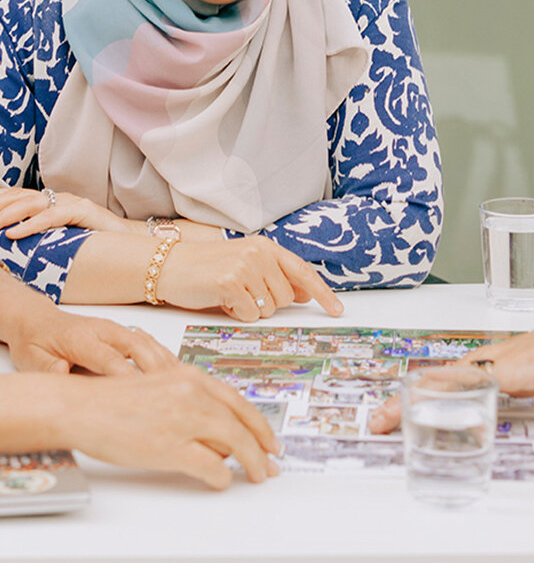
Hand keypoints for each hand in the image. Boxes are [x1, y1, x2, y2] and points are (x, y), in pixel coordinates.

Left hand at [0, 187, 129, 237]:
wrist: (135, 242)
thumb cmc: (99, 243)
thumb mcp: (64, 238)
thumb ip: (44, 237)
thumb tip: (15, 246)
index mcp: (52, 203)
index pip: (18, 197)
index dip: (1, 201)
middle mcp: (59, 198)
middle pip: (19, 196)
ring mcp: (71, 202)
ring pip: (30, 203)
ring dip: (6, 214)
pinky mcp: (83, 210)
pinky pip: (51, 216)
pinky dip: (30, 224)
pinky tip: (14, 234)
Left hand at [3, 309, 176, 375]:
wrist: (38, 320)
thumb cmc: (36, 341)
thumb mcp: (30, 359)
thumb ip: (48, 369)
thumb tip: (64, 375)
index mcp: (82, 338)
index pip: (110, 360)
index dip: (129, 378)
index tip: (144, 397)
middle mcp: (105, 330)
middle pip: (140, 348)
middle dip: (158, 370)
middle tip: (173, 392)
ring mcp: (118, 329)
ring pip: (150, 344)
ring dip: (167, 364)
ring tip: (185, 384)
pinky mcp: (125, 332)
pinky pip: (152, 343)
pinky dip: (166, 358)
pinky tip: (178, 372)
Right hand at [53, 367, 280, 487]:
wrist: (80, 407)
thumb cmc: (113, 401)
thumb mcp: (162, 388)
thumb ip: (192, 401)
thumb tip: (219, 429)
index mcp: (192, 378)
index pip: (239, 402)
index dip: (259, 423)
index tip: (270, 438)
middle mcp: (193, 395)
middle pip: (243, 423)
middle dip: (262, 446)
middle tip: (272, 462)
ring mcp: (183, 421)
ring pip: (234, 443)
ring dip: (250, 462)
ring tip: (256, 474)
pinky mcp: (170, 447)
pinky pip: (210, 466)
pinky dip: (222, 476)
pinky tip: (223, 481)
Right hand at [155, 236, 342, 320]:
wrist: (167, 266)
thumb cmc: (208, 269)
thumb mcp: (247, 266)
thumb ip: (276, 277)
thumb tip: (306, 293)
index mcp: (266, 246)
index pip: (303, 271)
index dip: (323, 293)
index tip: (337, 309)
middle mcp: (259, 254)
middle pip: (285, 298)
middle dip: (267, 303)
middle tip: (242, 293)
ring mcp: (245, 267)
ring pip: (268, 309)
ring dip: (250, 309)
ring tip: (229, 294)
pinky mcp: (229, 284)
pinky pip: (249, 315)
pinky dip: (237, 315)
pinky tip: (221, 300)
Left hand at [369, 318, 533, 433]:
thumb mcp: (522, 382)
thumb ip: (502, 391)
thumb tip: (490, 409)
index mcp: (482, 364)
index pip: (437, 381)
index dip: (412, 396)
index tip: (393, 412)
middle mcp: (479, 362)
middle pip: (429, 382)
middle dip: (400, 403)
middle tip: (376, 421)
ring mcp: (487, 366)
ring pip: (437, 385)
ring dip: (410, 403)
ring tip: (387, 419)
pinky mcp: (500, 373)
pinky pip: (465, 388)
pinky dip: (445, 400)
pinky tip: (431, 410)